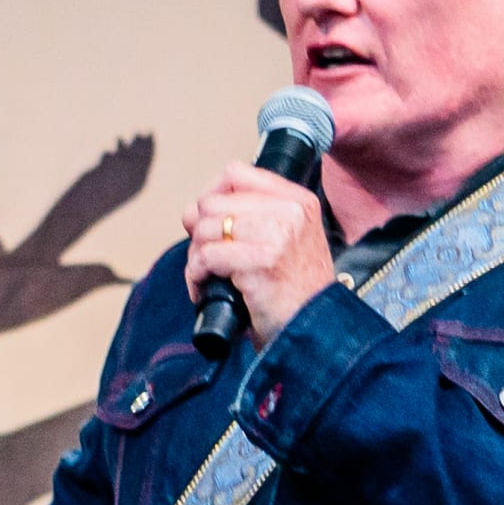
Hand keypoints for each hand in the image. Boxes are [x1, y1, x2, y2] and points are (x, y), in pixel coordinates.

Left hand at [182, 162, 334, 342]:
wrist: (312, 331)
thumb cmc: (293, 292)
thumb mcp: (285, 241)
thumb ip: (250, 217)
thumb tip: (191, 211)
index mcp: (298, 201)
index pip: (236, 173)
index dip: (210, 195)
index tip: (208, 221)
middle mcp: (290, 213)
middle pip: (213, 202)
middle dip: (199, 233)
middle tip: (206, 260)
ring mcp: (277, 236)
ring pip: (206, 229)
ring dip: (195, 257)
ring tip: (206, 277)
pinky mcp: (261, 263)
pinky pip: (206, 257)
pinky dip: (196, 276)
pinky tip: (204, 290)